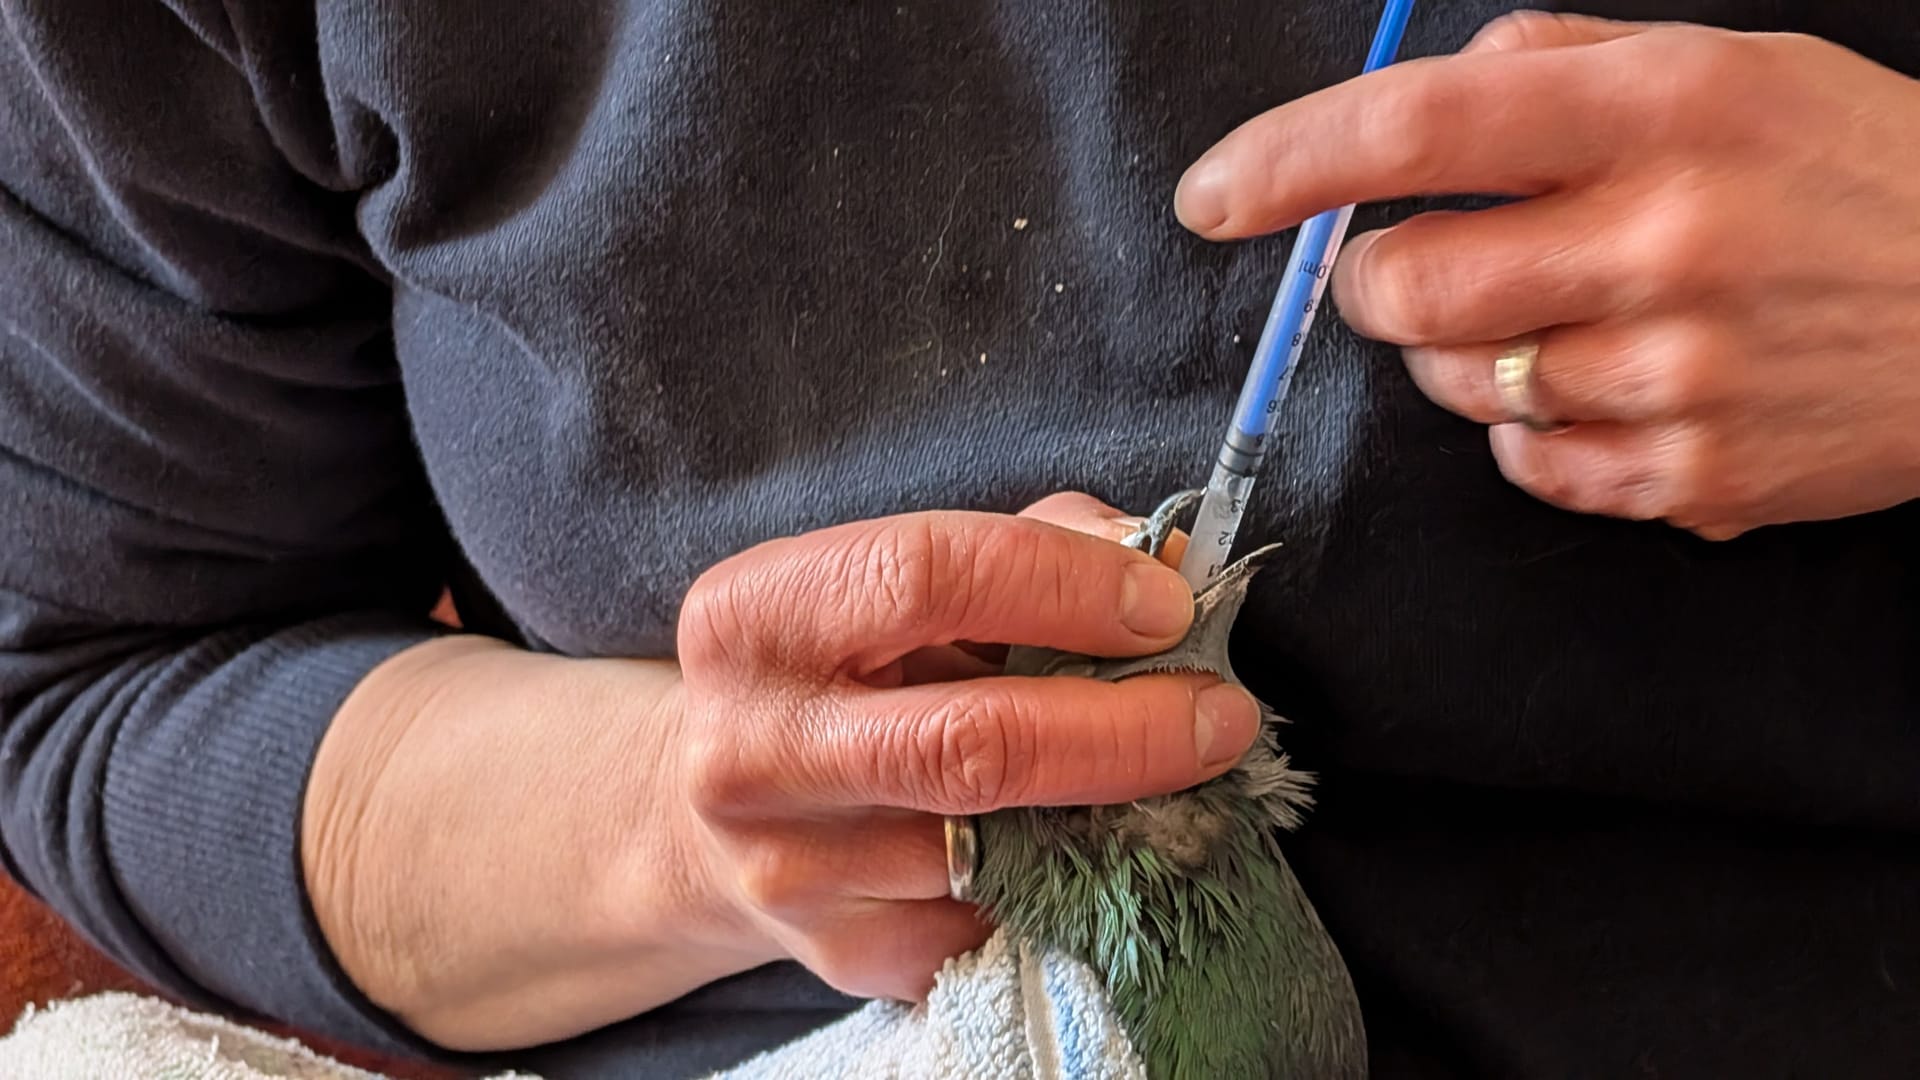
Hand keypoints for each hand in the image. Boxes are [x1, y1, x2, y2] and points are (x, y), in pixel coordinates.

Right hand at [674, 494, 1257, 1000]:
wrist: (713, 816)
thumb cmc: (836, 673)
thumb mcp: (894, 585)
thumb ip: (1028, 545)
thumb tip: (1166, 551)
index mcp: (753, 617)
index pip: (927, 576)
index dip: (1067, 585)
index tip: (1166, 603)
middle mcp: (753, 747)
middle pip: (974, 741)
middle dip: (1127, 727)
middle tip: (1218, 714)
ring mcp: (791, 867)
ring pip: (1000, 847)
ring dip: (1112, 810)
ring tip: (1164, 773)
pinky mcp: (841, 953)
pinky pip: (995, 919)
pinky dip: (1062, 881)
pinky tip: (1079, 842)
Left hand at [1175, 13, 1919, 538]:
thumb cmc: (1857, 175)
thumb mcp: (1728, 70)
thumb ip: (1567, 62)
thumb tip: (1434, 81)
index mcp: (1662, 110)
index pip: (1417, 127)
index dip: (1287, 162)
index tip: (1216, 196)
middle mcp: (1661, 240)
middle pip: (1401, 288)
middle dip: (1375, 282)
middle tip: (1419, 265)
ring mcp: (1677, 373)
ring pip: (1455, 386)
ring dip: (1462, 357)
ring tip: (1560, 321)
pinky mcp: (1691, 474)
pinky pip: (1527, 467)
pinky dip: (1534, 433)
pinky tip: (1610, 387)